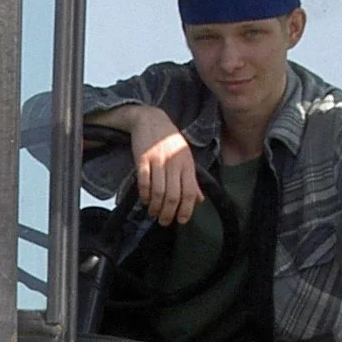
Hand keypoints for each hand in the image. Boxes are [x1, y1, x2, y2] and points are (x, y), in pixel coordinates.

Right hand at [125, 105, 201, 224]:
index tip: (182, 220)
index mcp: (187, 164)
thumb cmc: (169, 141)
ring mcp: (158, 161)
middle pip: (173, 196)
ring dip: (155, 207)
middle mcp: (174, 163)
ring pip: (158, 192)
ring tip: (154, 214)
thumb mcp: (185, 158)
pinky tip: (146, 200)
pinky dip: (145, 195)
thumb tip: (199, 200)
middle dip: (168, 213)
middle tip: (164, 222)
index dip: (186, 210)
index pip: (189, 192)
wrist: (151, 120)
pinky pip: (144, 183)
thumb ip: (192, 180)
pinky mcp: (142, 159)